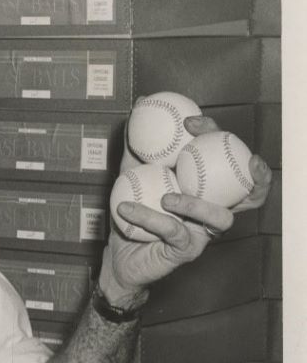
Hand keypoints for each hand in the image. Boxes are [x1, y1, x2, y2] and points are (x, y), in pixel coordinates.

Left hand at [100, 114, 272, 306]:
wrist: (118, 257)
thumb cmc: (131, 214)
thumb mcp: (131, 174)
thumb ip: (137, 147)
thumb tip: (140, 106)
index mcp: (207, 186)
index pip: (227, 156)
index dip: (218, 134)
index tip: (191, 120)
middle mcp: (215, 208)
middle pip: (245, 186)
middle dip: (240, 165)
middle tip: (205, 151)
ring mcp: (205, 232)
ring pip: (219, 217)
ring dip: (195, 204)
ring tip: (167, 197)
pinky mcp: (187, 251)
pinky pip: (173, 231)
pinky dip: (149, 217)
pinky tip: (126, 208)